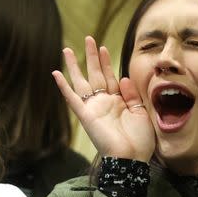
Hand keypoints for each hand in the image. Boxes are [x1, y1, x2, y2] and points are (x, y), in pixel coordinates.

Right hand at [54, 36, 154, 161]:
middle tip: (87, 38)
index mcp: (118, 102)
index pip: (110, 77)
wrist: (131, 158)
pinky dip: (63, 86)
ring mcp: (93, 108)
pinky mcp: (85, 115)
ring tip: (67, 49)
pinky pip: (72, 98)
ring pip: (81, 82)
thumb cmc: (140, 140)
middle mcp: (104, 103)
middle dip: (91, 56)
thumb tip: (124, 77)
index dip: (106, 62)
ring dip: (75, 66)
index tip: (102, 47)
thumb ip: (132, 94)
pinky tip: (55, 73)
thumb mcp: (142, 112)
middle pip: (95, 75)